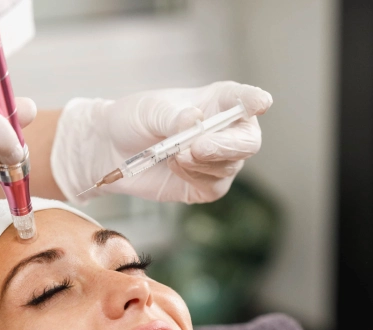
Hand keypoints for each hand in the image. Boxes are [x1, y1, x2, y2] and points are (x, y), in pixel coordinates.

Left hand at [52, 81, 271, 203]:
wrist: (111, 150)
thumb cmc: (133, 120)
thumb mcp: (148, 111)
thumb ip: (172, 116)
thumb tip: (193, 120)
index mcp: (218, 101)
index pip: (244, 100)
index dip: (254, 101)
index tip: (260, 103)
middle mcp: (226, 130)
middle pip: (248, 141)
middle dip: (226, 146)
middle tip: (196, 148)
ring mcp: (219, 159)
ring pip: (229, 166)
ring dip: (200, 163)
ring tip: (172, 155)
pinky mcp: (207, 184)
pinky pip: (214, 186)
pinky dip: (193, 177)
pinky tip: (173, 166)